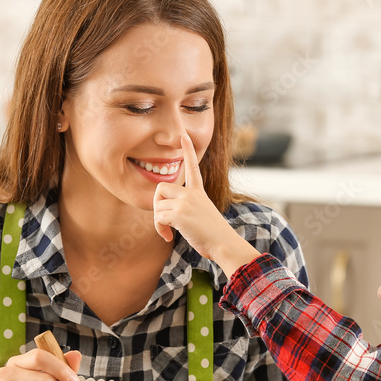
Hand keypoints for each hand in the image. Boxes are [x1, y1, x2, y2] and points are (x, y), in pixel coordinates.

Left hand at [153, 133, 259, 276]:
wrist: (223, 243)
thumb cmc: (213, 234)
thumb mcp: (201, 214)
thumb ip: (185, 207)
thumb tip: (163, 213)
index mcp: (198, 192)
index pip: (192, 167)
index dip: (188, 151)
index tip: (184, 136)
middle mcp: (191, 193)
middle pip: (160, 188)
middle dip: (157, 205)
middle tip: (164, 220)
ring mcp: (185, 202)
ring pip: (157, 207)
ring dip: (159, 222)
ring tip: (169, 232)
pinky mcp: (179, 214)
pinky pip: (158, 218)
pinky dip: (160, 229)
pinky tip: (169, 237)